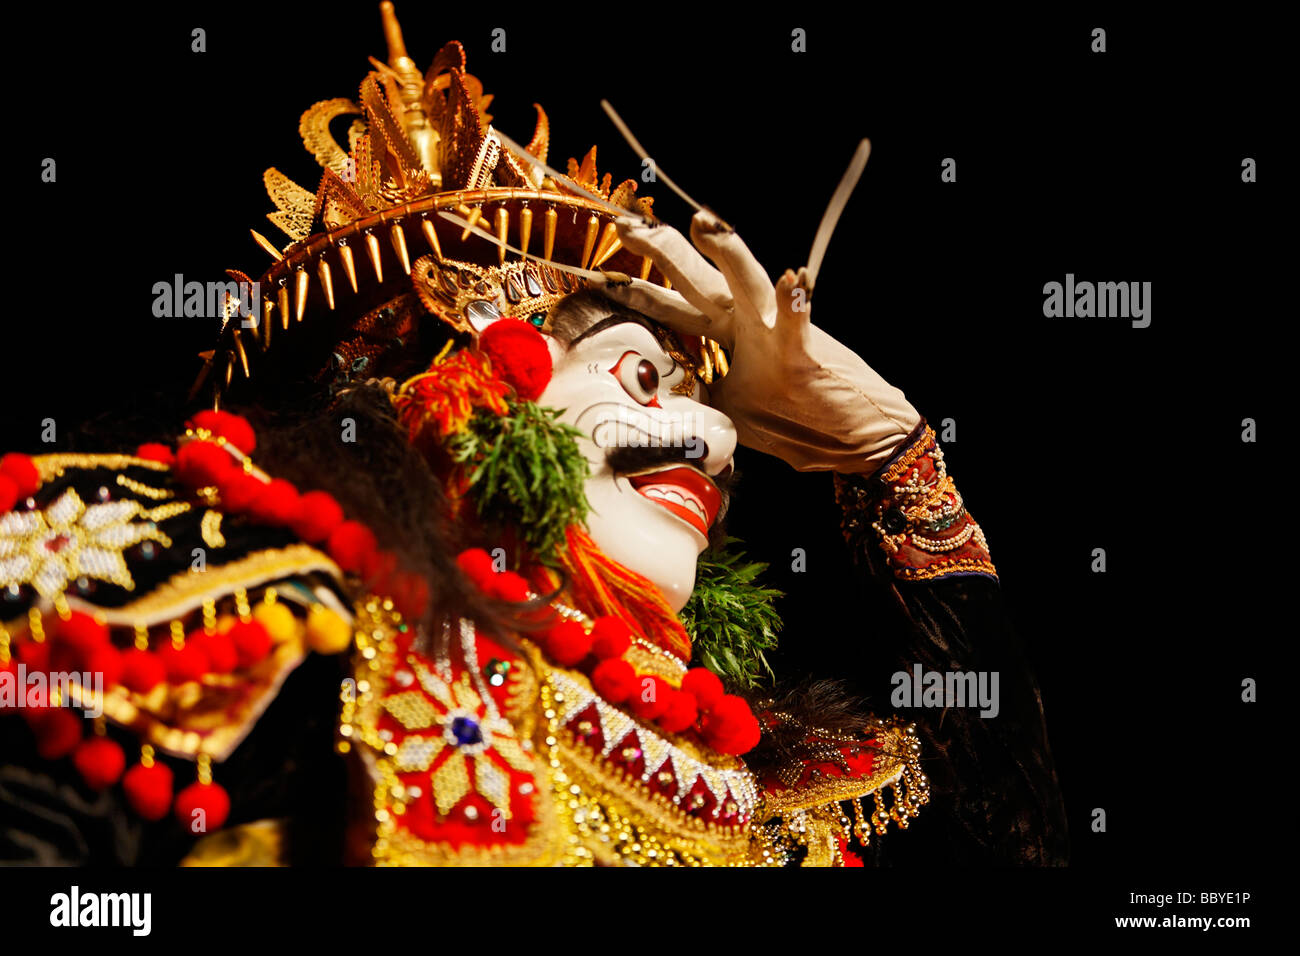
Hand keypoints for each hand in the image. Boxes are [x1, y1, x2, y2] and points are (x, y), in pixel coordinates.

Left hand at [596, 210, 920, 472]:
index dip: (638, 289)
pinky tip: (794, 279)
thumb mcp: (737, 404)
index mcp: (725, 338)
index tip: (600, 274)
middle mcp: (745, 329)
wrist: (865, 435)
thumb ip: (705, 387)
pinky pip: (797, 328)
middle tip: (626, 225)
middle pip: (696, 280)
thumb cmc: (802, 418)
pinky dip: (795, 305)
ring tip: (704, 223)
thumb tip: (664, 393)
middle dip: (661, 251)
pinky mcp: (803, 360)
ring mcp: (773, 340)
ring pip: (745, 286)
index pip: (673, 305)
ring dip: (726, 254)